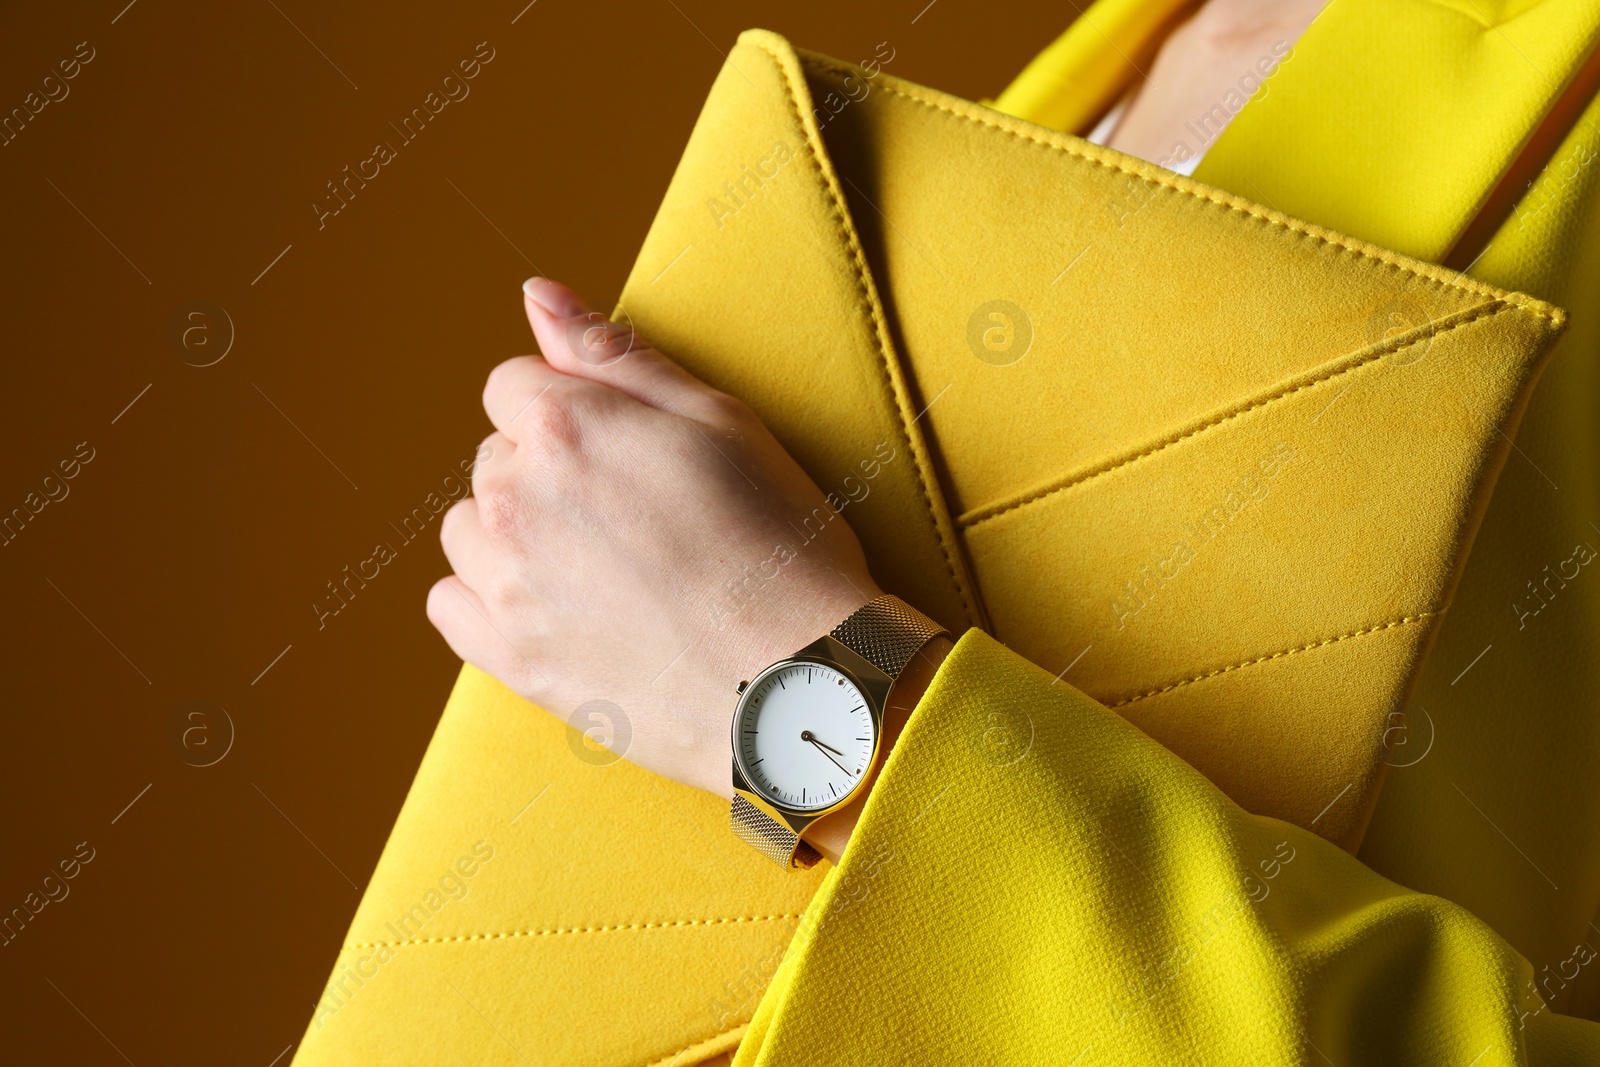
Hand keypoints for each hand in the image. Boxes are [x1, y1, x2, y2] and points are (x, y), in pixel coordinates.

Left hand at [427, 278, 883, 799]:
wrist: (800, 682)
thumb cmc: (780, 544)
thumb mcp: (720, 421)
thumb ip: (615, 354)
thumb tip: (538, 296)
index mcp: (565, 428)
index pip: (512, 386)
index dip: (572, 412)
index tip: (625, 453)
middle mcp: (515, 500)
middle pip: (494, 458)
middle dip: (547, 473)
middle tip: (635, 516)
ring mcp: (506, 586)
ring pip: (469, 530)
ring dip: (514, 535)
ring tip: (600, 566)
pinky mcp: (512, 660)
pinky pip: (451, 607)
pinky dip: (488, 601)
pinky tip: (554, 608)